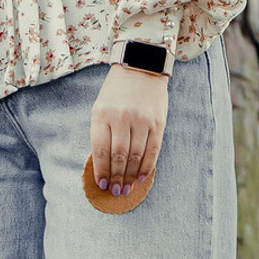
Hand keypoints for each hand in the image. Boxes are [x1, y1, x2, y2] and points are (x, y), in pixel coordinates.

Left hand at [88, 63, 168, 195]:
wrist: (140, 67)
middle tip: (115, 191)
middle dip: (117, 177)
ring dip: (131, 176)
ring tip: (127, 189)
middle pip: (119, 156)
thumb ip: (101, 133)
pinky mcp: (158, 122)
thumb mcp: (100, 107)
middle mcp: (121, 118)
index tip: (101, 184)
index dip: (101, 170)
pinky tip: (143, 177)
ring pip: (136, 156)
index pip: (100, 149)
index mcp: (101, 114)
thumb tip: (103, 164)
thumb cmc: (116, 92)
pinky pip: (153, 150)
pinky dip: (147, 166)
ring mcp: (141, 120)